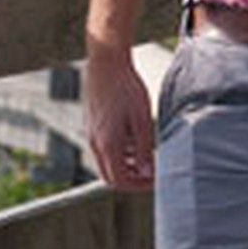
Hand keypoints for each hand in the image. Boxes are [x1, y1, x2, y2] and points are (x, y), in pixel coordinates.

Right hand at [84, 46, 155, 190]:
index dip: (139, 185)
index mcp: (108, 145)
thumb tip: (147, 172)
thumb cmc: (127, 89)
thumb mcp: (142, 120)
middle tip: (151, 173)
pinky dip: (119, 153)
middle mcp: (95, 143)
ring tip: (147, 157)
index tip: (156, 179)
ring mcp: (91, 134)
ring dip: (126, 166)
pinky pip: (103, 149)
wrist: (106, 63)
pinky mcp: (91, 125)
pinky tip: (134, 140)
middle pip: (110, 177)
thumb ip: (144, 149)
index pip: (120, 181)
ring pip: (107, 163)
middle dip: (132, 180)